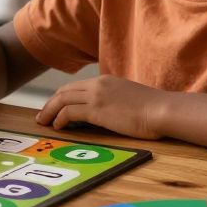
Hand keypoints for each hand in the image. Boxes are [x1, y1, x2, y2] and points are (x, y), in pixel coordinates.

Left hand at [35, 74, 169, 138]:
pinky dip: (60, 118)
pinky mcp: (97, 109)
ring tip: (44, 122)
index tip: (55, 107)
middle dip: (50, 103)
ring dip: (50, 111)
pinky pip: (69, 111)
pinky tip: (58, 126)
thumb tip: (106, 113)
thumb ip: (114, 101)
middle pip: (64, 91)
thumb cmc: (153, 109)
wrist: (163, 110)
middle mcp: (98, 84)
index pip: (76, 87)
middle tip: (43, 115)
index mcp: (106, 80)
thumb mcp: (129, 99)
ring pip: (62, 99)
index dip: (62, 97)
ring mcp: (96, 95)